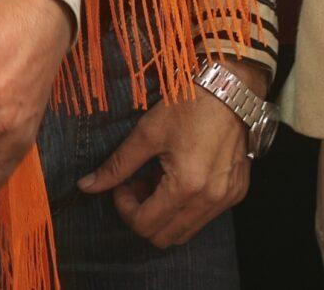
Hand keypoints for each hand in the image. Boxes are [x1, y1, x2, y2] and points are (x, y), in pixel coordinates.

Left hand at [75, 73, 256, 249]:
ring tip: (160, 181)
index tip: (121, 185)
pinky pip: (206, 216)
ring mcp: (228, 197)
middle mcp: (211, 198)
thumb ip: (117, 165)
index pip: (144, 225)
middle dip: (144, 217)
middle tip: (138, 185)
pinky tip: (182, 177)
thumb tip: (86, 186)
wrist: (232, 86)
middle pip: (165, 238)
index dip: (125, 208)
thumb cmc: (189, 104)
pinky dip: (187, 207)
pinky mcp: (238, 190)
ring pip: (186, 231)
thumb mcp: (147, 132)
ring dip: (166, 215)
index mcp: (187, 185)